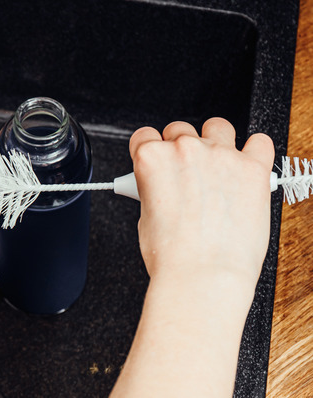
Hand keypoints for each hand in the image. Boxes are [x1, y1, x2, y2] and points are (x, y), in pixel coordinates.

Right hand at [111, 118, 274, 397]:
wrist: (202, 277)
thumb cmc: (173, 257)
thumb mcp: (146, 217)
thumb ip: (154, 188)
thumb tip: (166, 186)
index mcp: (151, 160)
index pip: (145, 135)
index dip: (151, 148)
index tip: (158, 158)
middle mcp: (184, 150)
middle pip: (179, 129)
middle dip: (182, 147)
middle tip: (188, 173)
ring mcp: (221, 156)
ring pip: (218, 126)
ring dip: (216, 141)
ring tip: (219, 167)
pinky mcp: (253, 168)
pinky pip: (260, 142)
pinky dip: (255, 151)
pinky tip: (249, 166)